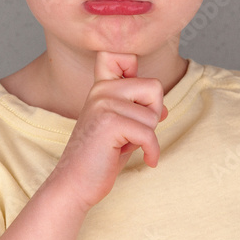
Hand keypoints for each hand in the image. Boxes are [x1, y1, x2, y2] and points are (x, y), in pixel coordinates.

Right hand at [51, 51, 167, 211]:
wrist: (74, 185)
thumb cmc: (100, 159)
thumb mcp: (120, 128)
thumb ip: (137, 111)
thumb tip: (164, 109)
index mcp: (102, 87)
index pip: (119, 54)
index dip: (133, 65)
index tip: (135, 89)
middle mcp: (101, 90)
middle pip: (154, 87)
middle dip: (152, 115)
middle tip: (134, 134)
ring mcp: (104, 104)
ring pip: (153, 116)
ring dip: (147, 138)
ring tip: (125, 147)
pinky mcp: (110, 123)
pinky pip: (149, 134)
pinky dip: (152, 152)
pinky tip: (147, 160)